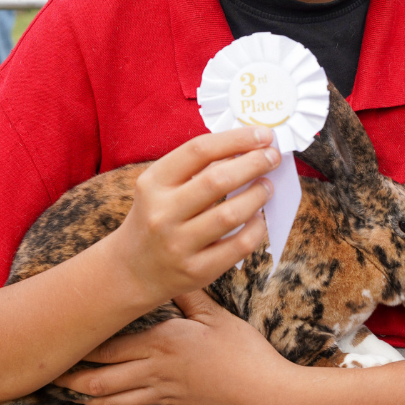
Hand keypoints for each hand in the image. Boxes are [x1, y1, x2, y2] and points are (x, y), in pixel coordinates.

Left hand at [55, 291, 294, 404]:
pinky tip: (98, 402)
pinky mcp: (171, 404)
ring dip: (83, 392)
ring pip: (110, 397)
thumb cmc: (243, 351)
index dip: (82, 345)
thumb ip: (189, 294)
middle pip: (101, 375)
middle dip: (71, 373)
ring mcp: (162, 391)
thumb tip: (169, 272)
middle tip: (48, 368)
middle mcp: (155, 369)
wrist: (263, 393)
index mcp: (163, 341)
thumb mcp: (216, 315)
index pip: (110, 345)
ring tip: (63, 387)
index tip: (63, 336)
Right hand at [111, 128, 278, 307]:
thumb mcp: (160, 186)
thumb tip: (247, 147)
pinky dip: (256, 229)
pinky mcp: (196, 271)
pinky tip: (259, 218)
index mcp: (153, 183)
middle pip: (218, 180)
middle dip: (254, 163)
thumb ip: (196, 167)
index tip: (263, 134)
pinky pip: (237, 247)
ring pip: (230, 215)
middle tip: (273, 156)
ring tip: (267, 185)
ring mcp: (178, 244)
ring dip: (257, 195)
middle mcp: (163, 213)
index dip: (236, 139)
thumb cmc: (155, 217)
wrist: (131, 271)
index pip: (199, 150)